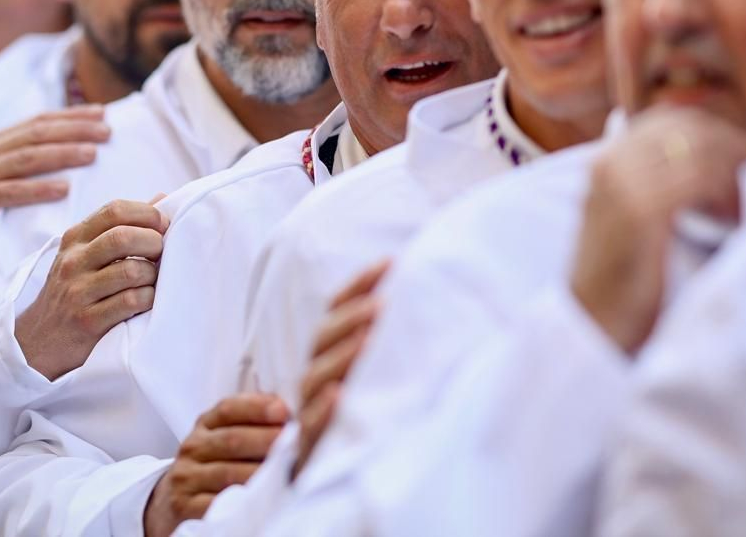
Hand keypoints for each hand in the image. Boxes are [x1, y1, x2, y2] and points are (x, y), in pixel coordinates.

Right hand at [0, 106, 110, 260]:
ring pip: (27, 158)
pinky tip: (64, 190)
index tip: (103, 114)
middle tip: (107, 133)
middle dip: (74, 130)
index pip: (39, 121)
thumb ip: (33, 161)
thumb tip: (82, 147)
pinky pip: (9, 191)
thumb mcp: (6, 178)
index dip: (71, 115)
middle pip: (37, 134)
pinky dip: (38, 189)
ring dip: (62, 153)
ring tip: (93, 154)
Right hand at [13, 197, 169, 380]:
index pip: (115, 210)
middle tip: (162, 254)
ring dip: (153, 275)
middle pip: (123, 237)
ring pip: (131, 271)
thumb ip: (122, 226)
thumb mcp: (86, 253)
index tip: (163, 226)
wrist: (37, 341)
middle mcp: (74, 261)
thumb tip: (162, 198)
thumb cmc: (74, 291)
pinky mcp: (87, 321)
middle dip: (153, 242)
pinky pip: (130, 302)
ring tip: (153, 280)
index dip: (147, 214)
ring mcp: (78, 292)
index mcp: (75, 238)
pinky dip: (148, 298)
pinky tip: (147, 300)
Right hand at [143, 393, 289, 536]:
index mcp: (205, 425)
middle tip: (295, 442)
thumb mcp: (225, 438)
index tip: (283, 411)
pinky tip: (261, 498)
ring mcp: (187, 478)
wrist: (176, 501)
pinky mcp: (185, 507)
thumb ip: (251, 423)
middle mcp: (193, 447)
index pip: (228, 409)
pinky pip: (216, 503)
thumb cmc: (214, 466)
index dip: (256, 408)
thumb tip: (289, 412)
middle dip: (266, 440)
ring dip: (260, 472)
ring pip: (228, 474)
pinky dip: (241, 500)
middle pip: (231, 440)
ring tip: (286, 470)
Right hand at [292, 259, 388, 477]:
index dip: (360, 284)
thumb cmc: (371, 418)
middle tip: (383, 304)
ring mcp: (312, 410)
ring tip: (367, 341)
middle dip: (352, 317)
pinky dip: (324, 410)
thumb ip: (395, 344)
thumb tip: (434, 301)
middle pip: (324, 337)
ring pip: (316, 377)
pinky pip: (312, 426)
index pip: (338, 309)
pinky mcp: (312, 447)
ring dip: (342, 356)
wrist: (343, 481)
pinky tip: (341, 396)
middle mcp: (318, 377)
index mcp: (333, 354)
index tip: (391, 263)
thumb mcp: (384, 376)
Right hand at [569, 108, 745, 352]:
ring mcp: (621, 184)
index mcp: (606, 158)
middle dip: (730, 149)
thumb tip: (694, 156)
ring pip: (698, 152)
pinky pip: (697, 180)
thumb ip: (650, 179)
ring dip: (731, 176)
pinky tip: (730, 222)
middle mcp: (610, 162)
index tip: (742, 159)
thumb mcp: (629, 217)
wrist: (594, 324)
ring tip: (741, 209)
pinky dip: (724, 196)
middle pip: (688, 129)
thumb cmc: (620, 276)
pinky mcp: (639, 210)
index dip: (714, 133)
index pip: (671, 118)